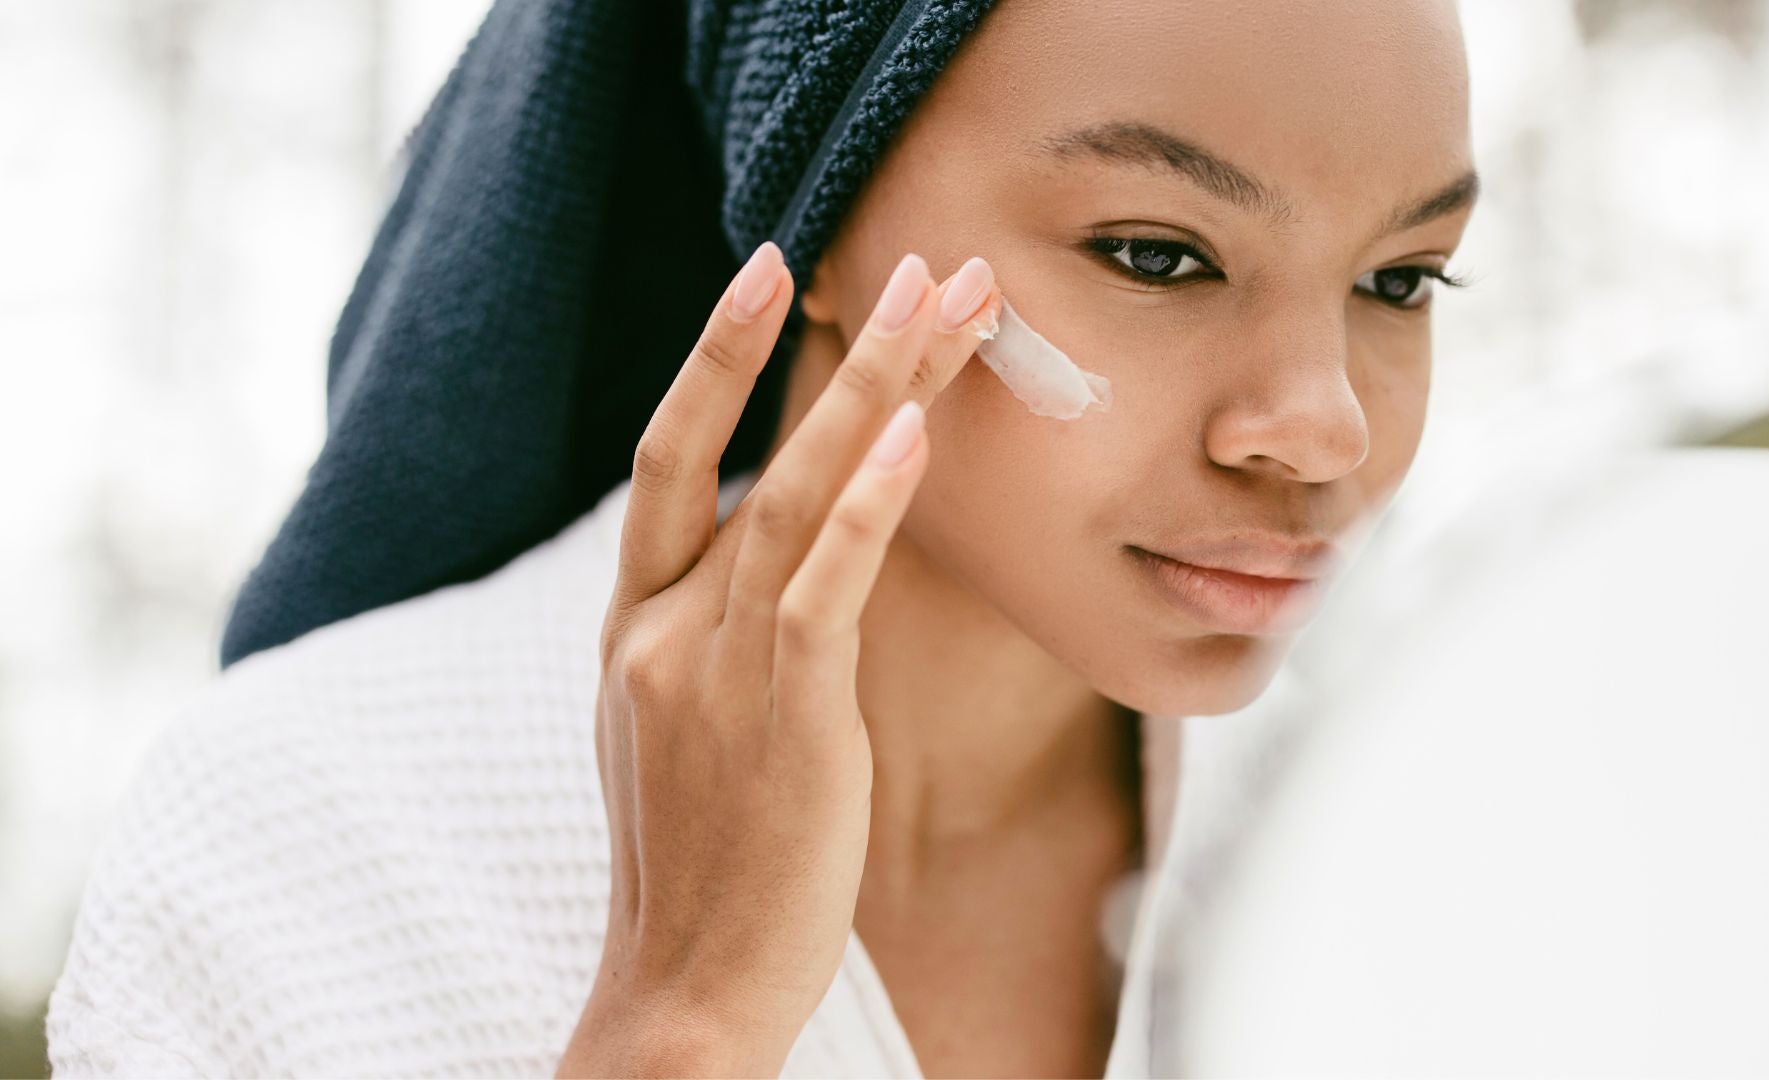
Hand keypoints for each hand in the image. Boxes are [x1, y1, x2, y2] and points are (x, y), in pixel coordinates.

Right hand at [556, 242, 1000, 1077]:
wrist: (682, 986)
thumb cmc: (702, 864)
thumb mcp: (680, 729)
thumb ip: (715, 636)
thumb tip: (782, 564)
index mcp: (632, 626)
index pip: (670, 459)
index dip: (714, 359)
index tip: (770, 274)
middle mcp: (660, 627)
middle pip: (739, 446)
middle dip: (814, 341)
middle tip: (905, 256)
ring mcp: (711, 666)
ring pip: (794, 493)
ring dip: (878, 390)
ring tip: (947, 306)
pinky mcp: (778, 714)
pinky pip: (823, 588)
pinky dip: (868, 507)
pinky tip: (917, 438)